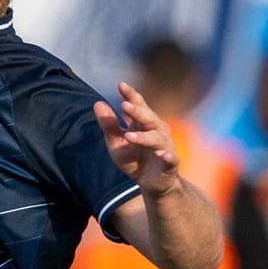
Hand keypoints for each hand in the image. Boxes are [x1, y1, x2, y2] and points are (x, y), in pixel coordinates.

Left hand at [93, 82, 180, 199]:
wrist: (150, 183)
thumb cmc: (134, 159)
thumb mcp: (116, 143)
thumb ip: (109, 125)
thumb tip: (97, 103)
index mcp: (144, 124)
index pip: (139, 105)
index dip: (131, 95)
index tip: (121, 85)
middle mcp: (158, 131)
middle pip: (149, 118)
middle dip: (138, 111)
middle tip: (124, 105)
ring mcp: (165, 147)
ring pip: (157, 138)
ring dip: (144, 137)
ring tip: (129, 136)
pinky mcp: (170, 164)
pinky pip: (171, 159)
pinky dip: (168, 156)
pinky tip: (162, 154)